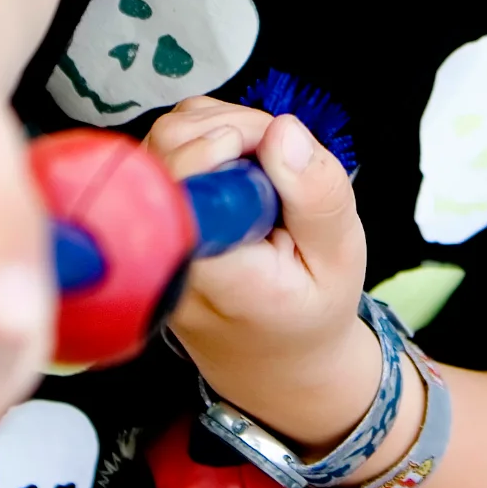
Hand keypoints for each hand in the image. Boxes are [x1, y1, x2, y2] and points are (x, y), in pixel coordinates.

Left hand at [144, 96, 376, 448]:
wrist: (274, 360)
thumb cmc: (309, 308)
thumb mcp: (340, 258)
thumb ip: (317, 196)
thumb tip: (282, 128)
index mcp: (212, 270)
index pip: (180, 180)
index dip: (222, 144)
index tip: (268, 152)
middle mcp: (165, 251)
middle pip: (170, 146)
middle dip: (232, 127)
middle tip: (282, 160)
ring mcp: (147, 235)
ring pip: (164, 140)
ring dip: (219, 129)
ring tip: (266, 167)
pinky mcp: (146, 219)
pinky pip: (163, 153)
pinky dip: (204, 138)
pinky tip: (240, 165)